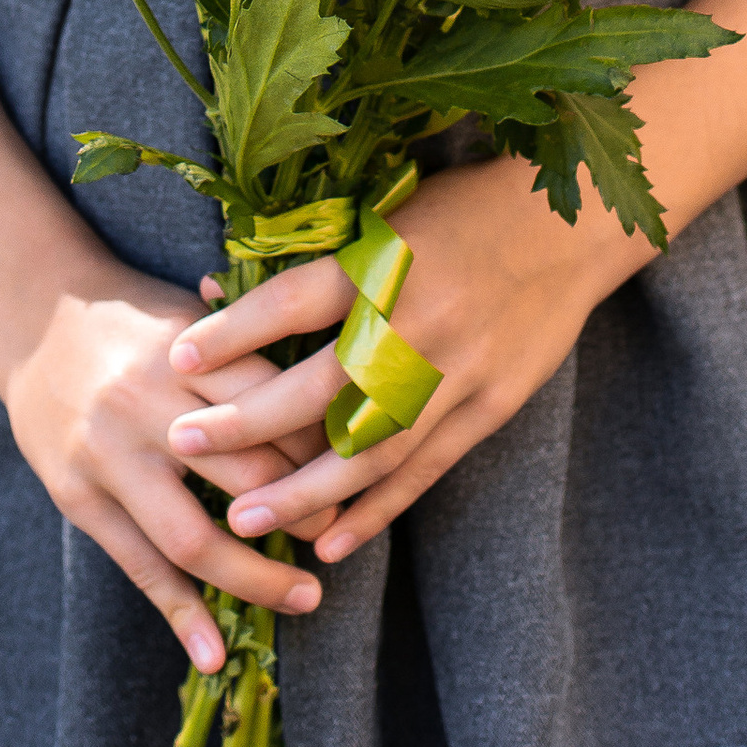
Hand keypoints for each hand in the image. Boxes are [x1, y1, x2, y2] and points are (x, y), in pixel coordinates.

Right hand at [0, 249, 328, 672]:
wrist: (31, 314)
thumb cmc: (134, 316)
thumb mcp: (194, 316)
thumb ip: (253, 353)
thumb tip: (336, 396)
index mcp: (188, 353)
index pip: (275, 406)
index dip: (324, 446)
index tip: (360, 469)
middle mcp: (147, 404)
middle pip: (246, 474)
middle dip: (304, 512)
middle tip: (339, 531)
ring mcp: (109, 457)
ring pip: (194, 536)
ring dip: (256, 578)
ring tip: (305, 597)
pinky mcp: (78, 497)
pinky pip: (139, 566)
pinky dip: (180, 615)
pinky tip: (214, 657)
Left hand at [163, 158, 630, 566]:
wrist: (572, 226)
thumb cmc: (467, 207)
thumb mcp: (392, 214)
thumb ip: (322, 258)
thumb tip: (223, 285)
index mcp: (386, 260)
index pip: (293, 302)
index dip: (233, 332)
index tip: (174, 358)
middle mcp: (416, 320)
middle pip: (318, 386)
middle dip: (246, 422)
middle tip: (184, 444)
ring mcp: (457, 371)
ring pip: (368, 446)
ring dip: (303, 490)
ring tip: (244, 519)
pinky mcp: (489, 406)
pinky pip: (423, 469)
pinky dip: (376, 509)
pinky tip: (331, 539)